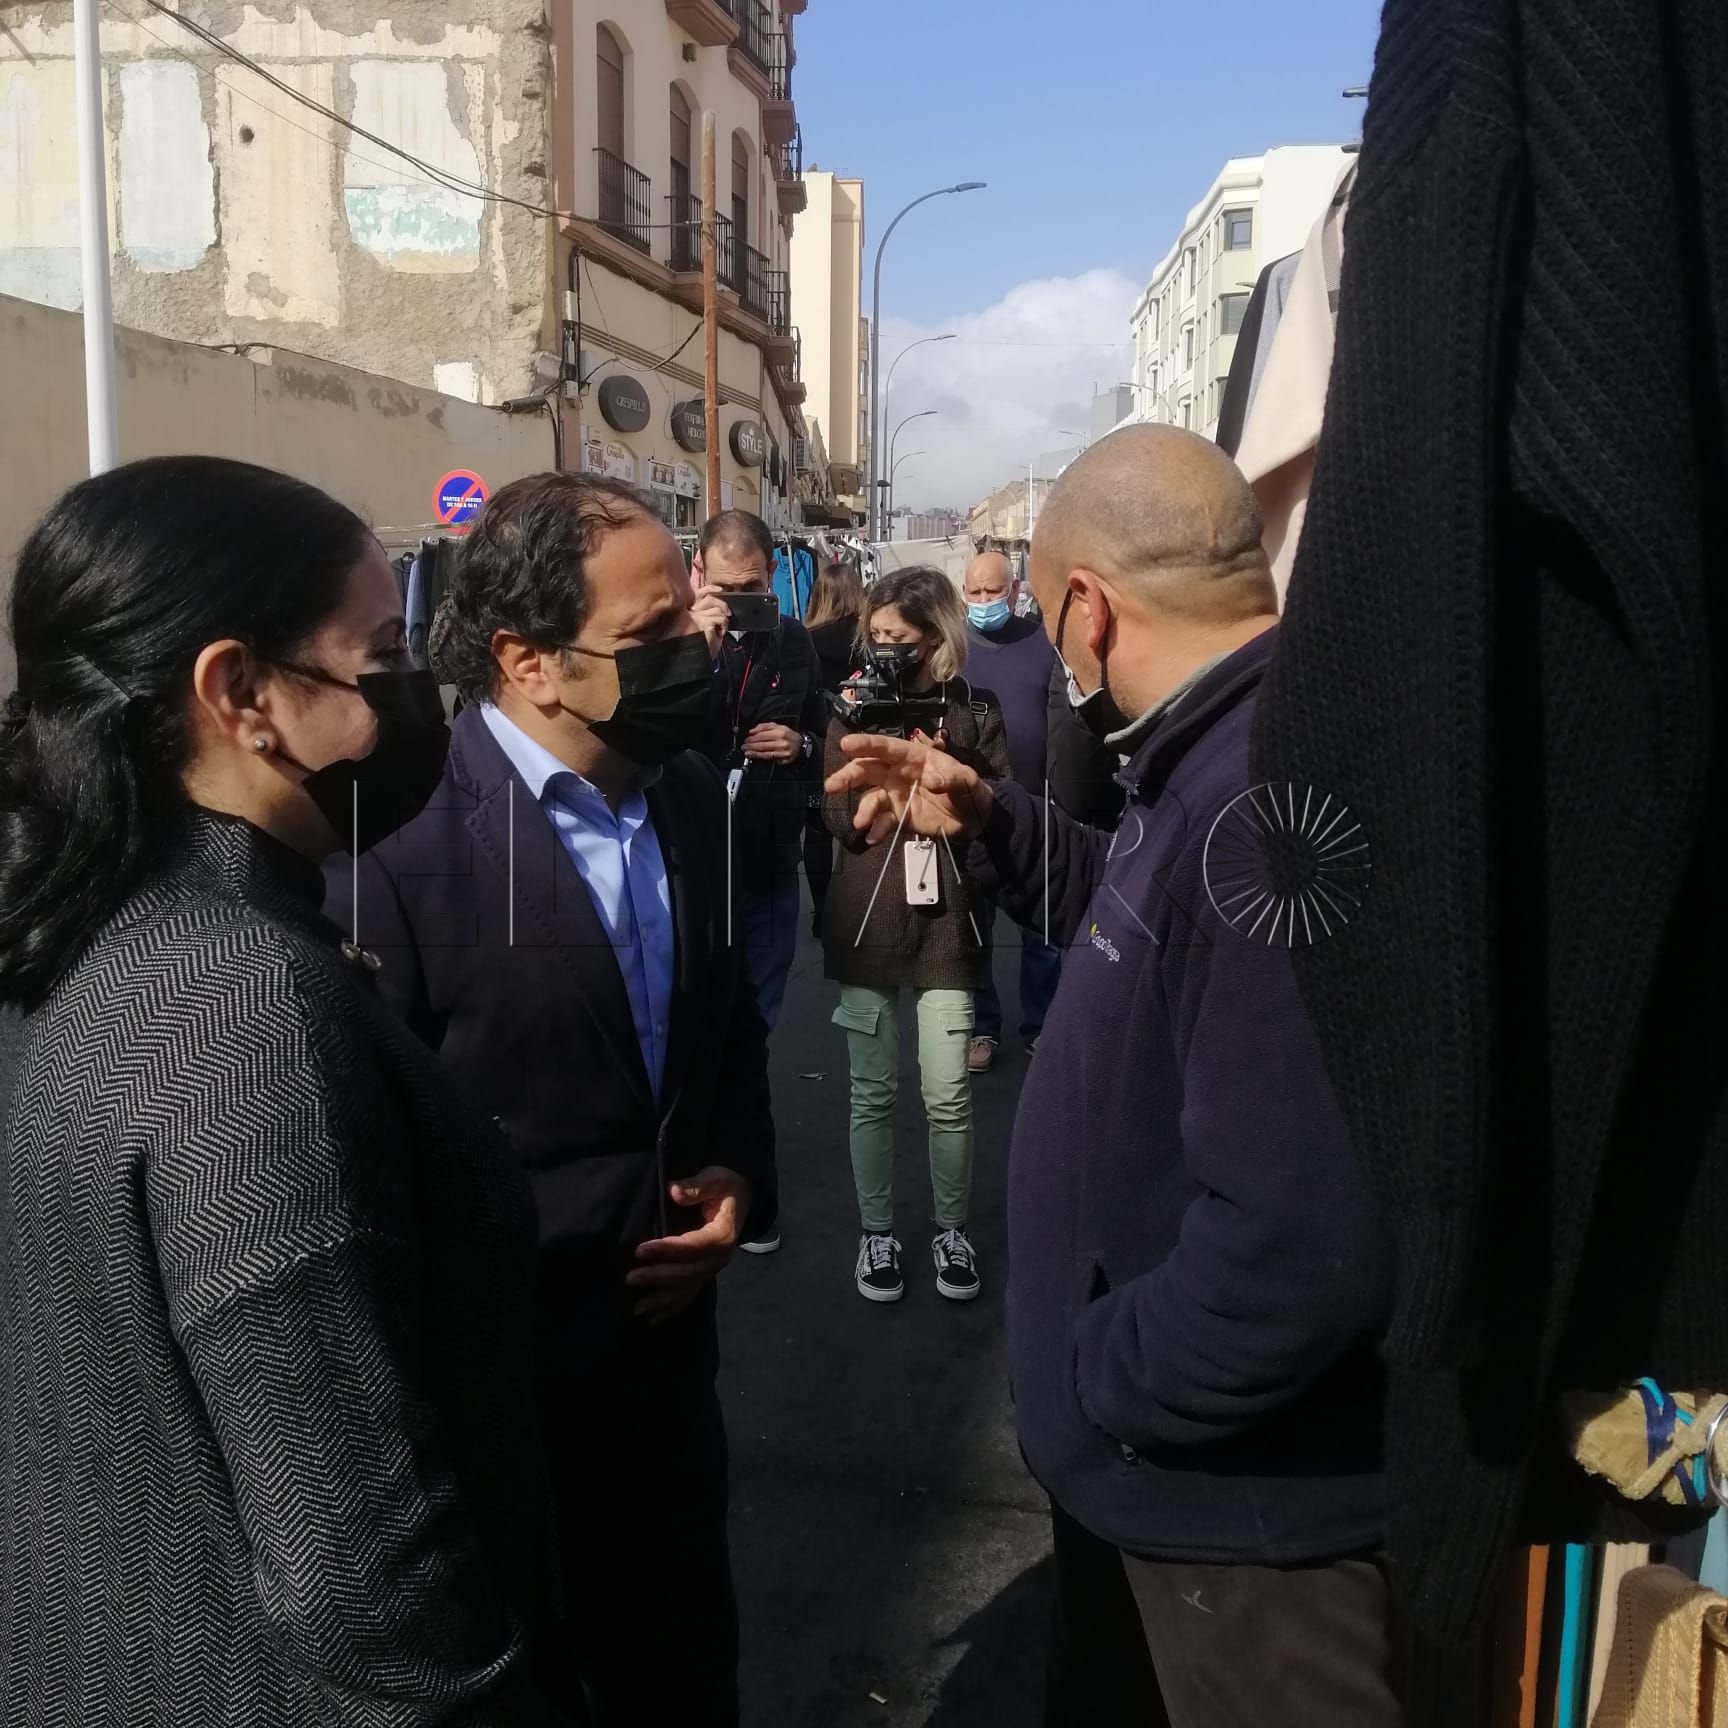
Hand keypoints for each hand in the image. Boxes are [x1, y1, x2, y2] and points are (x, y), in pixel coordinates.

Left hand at [626, 1166, 750, 1324]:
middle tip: (631, 1278)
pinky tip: (653, 1318)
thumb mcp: (715, 1178)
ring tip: (637, 1309)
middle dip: (659, 1277)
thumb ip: (696, 1186)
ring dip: (663, 1300)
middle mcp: (720, 1257)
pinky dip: (672, 1307)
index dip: (667, 1250)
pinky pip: (690, 1293)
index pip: (693, 1246)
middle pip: (688, 1272)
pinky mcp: (706, 1272)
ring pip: (687, 1288)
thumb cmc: (725, 1186)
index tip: (640, 1250)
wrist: (742, 1197)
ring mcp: (713, 1268)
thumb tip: (674, 1191)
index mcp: (722, 1235)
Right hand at [692, 590, 728, 660]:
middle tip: (727, 615)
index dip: (711, 589)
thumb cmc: (699, 649)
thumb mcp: (704, 628)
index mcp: (687, 611)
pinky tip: (718, 635)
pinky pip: (721, 618)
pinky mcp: (703, 621)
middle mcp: (689, 611)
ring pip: (717, 609)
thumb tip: (721, 608)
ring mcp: (695, 615)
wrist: (694, 661)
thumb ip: (708, 615)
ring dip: (723, 620)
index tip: (720, 590)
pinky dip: (724, 627)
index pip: (699, 593)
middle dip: (722, 604)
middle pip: (710, 596)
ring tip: (719, 631)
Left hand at [744, 722, 802, 763]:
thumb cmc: (787, 735)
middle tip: (744, 747)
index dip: (752, 738)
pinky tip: (754, 756)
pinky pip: (770, 758)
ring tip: (747, 752)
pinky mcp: (784, 758)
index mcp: (780, 731)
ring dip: (754, 752)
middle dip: (751, 746)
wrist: (800, 744)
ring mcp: (783, 751)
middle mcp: (782, 741)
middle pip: (762, 744)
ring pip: (765, 752)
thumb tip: (752, 731)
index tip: (747, 739)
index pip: (762, 735)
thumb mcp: (777, 726)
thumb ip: (764, 726)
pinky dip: (760, 757)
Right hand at [825, 732, 993, 846]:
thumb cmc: (969, 790)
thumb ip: (952, 778)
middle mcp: (897, 774)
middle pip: (867, 770)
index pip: (885, 747)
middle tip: (832, 786)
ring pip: (871, 798)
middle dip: (848, 776)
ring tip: (860, 822)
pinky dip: (876, 830)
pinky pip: (882, 822)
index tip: (846, 745)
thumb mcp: (967, 780)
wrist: (974, 819)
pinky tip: (873, 838)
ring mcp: (895, 796)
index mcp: (912, 757)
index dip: (866, 744)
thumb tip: (932, 781)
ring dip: (863, 809)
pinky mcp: (898, 817)